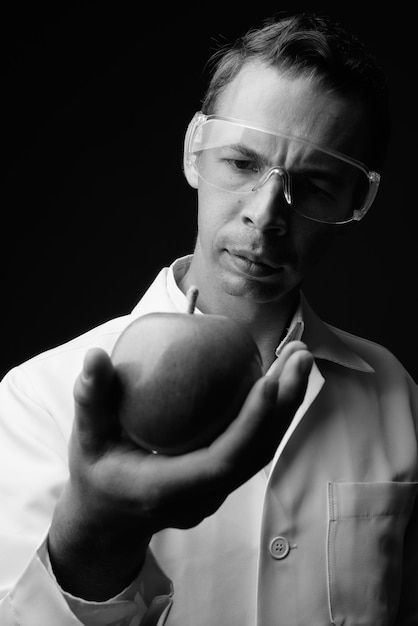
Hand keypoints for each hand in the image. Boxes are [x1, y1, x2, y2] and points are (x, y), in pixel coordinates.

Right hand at [48, 341, 311, 599]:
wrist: (108, 520)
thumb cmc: (97, 477)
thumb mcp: (85, 439)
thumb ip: (90, 400)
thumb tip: (95, 355)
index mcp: (167, 488)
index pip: (222, 460)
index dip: (250, 423)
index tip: (268, 380)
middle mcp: (201, 495)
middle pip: (256, 453)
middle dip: (283, 403)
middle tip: (299, 354)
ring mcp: (216, 491)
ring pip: (261, 450)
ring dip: (284, 405)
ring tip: (298, 358)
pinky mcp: (221, 480)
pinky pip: (253, 447)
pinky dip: (271, 413)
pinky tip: (276, 378)